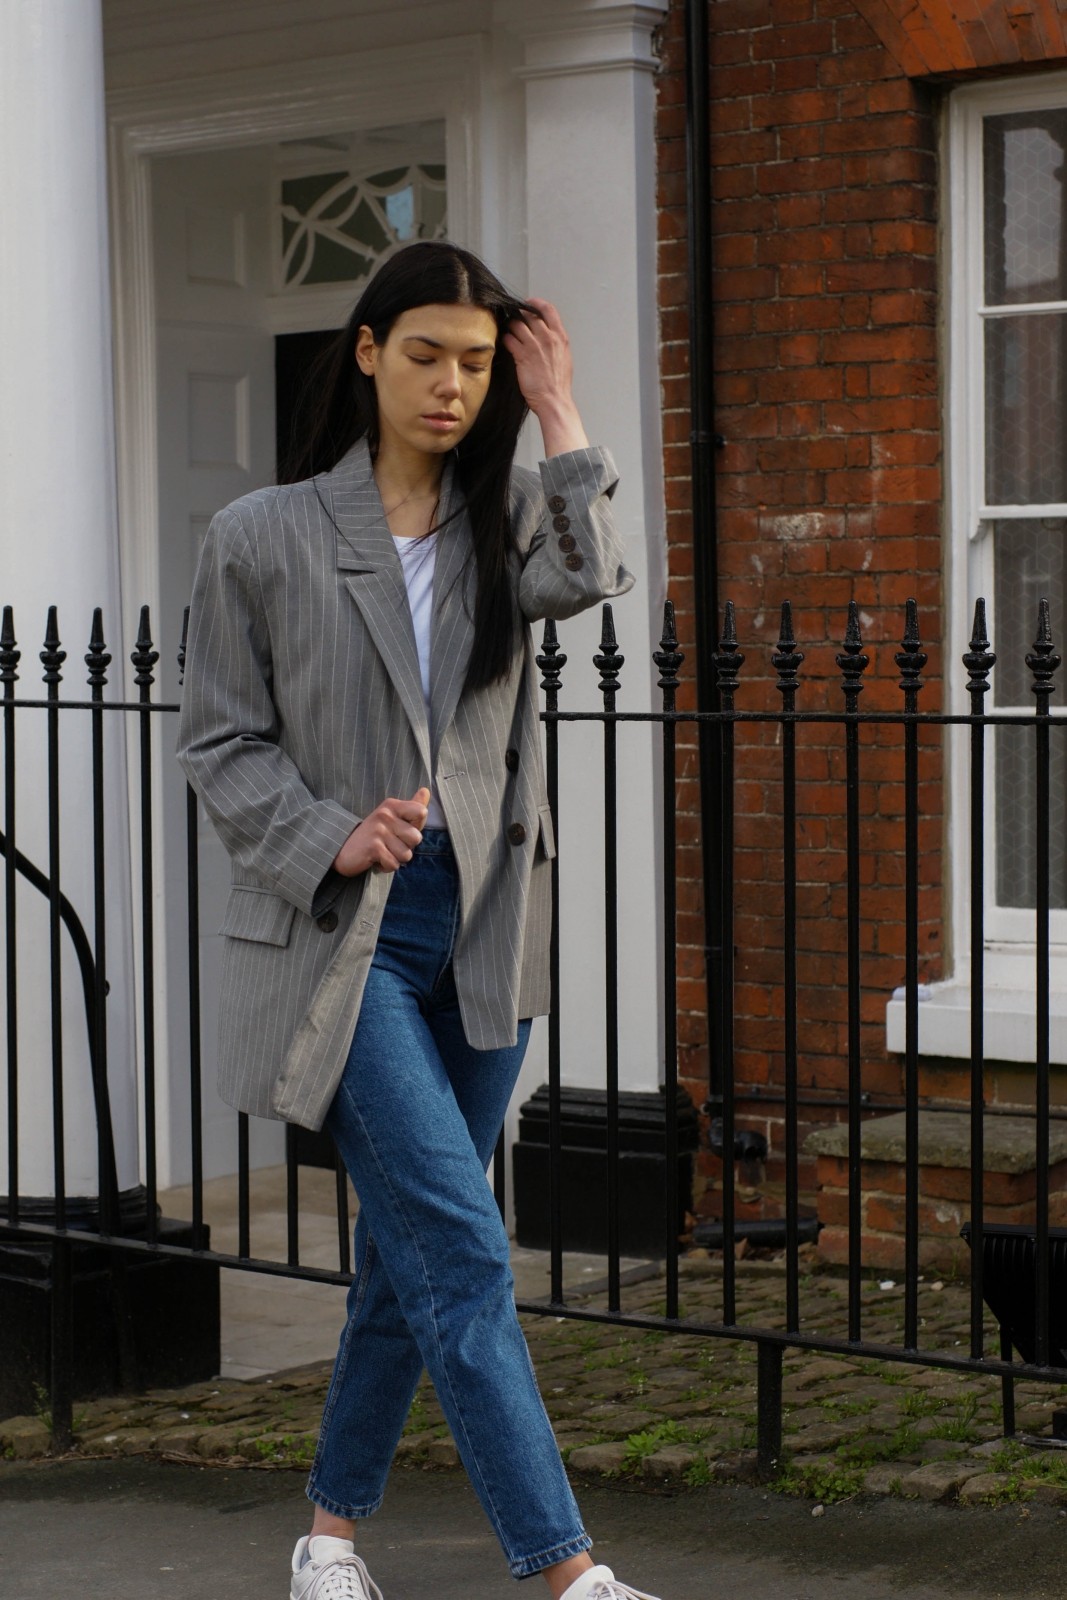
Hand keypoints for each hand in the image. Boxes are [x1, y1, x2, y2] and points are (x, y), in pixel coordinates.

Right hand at [332, 788, 430, 875]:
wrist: (342, 848)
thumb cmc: (374, 834)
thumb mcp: (393, 816)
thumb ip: (412, 806)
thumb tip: (426, 790)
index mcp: (392, 806)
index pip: (421, 812)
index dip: (417, 825)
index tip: (403, 827)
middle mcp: (385, 815)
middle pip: (416, 838)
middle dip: (406, 847)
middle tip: (390, 843)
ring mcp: (378, 831)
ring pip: (406, 855)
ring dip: (396, 858)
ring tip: (383, 851)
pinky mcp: (373, 848)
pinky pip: (394, 864)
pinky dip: (387, 866)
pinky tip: (377, 859)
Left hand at [503, 299, 588, 456]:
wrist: (554, 400)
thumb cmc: (558, 384)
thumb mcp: (564, 358)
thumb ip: (556, 344)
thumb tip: (549, 336)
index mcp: (560, 337)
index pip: (549, 310)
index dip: (537, 304)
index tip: (529, 304)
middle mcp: (547, 338)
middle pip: (530, 315)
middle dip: (519, 314)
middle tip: (514, 318)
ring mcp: (534, 346)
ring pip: (517, 325)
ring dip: (510, 326)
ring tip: (508, 332)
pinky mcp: (522, 356)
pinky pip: (509, 339)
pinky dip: (505, 338)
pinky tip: (506, 343)